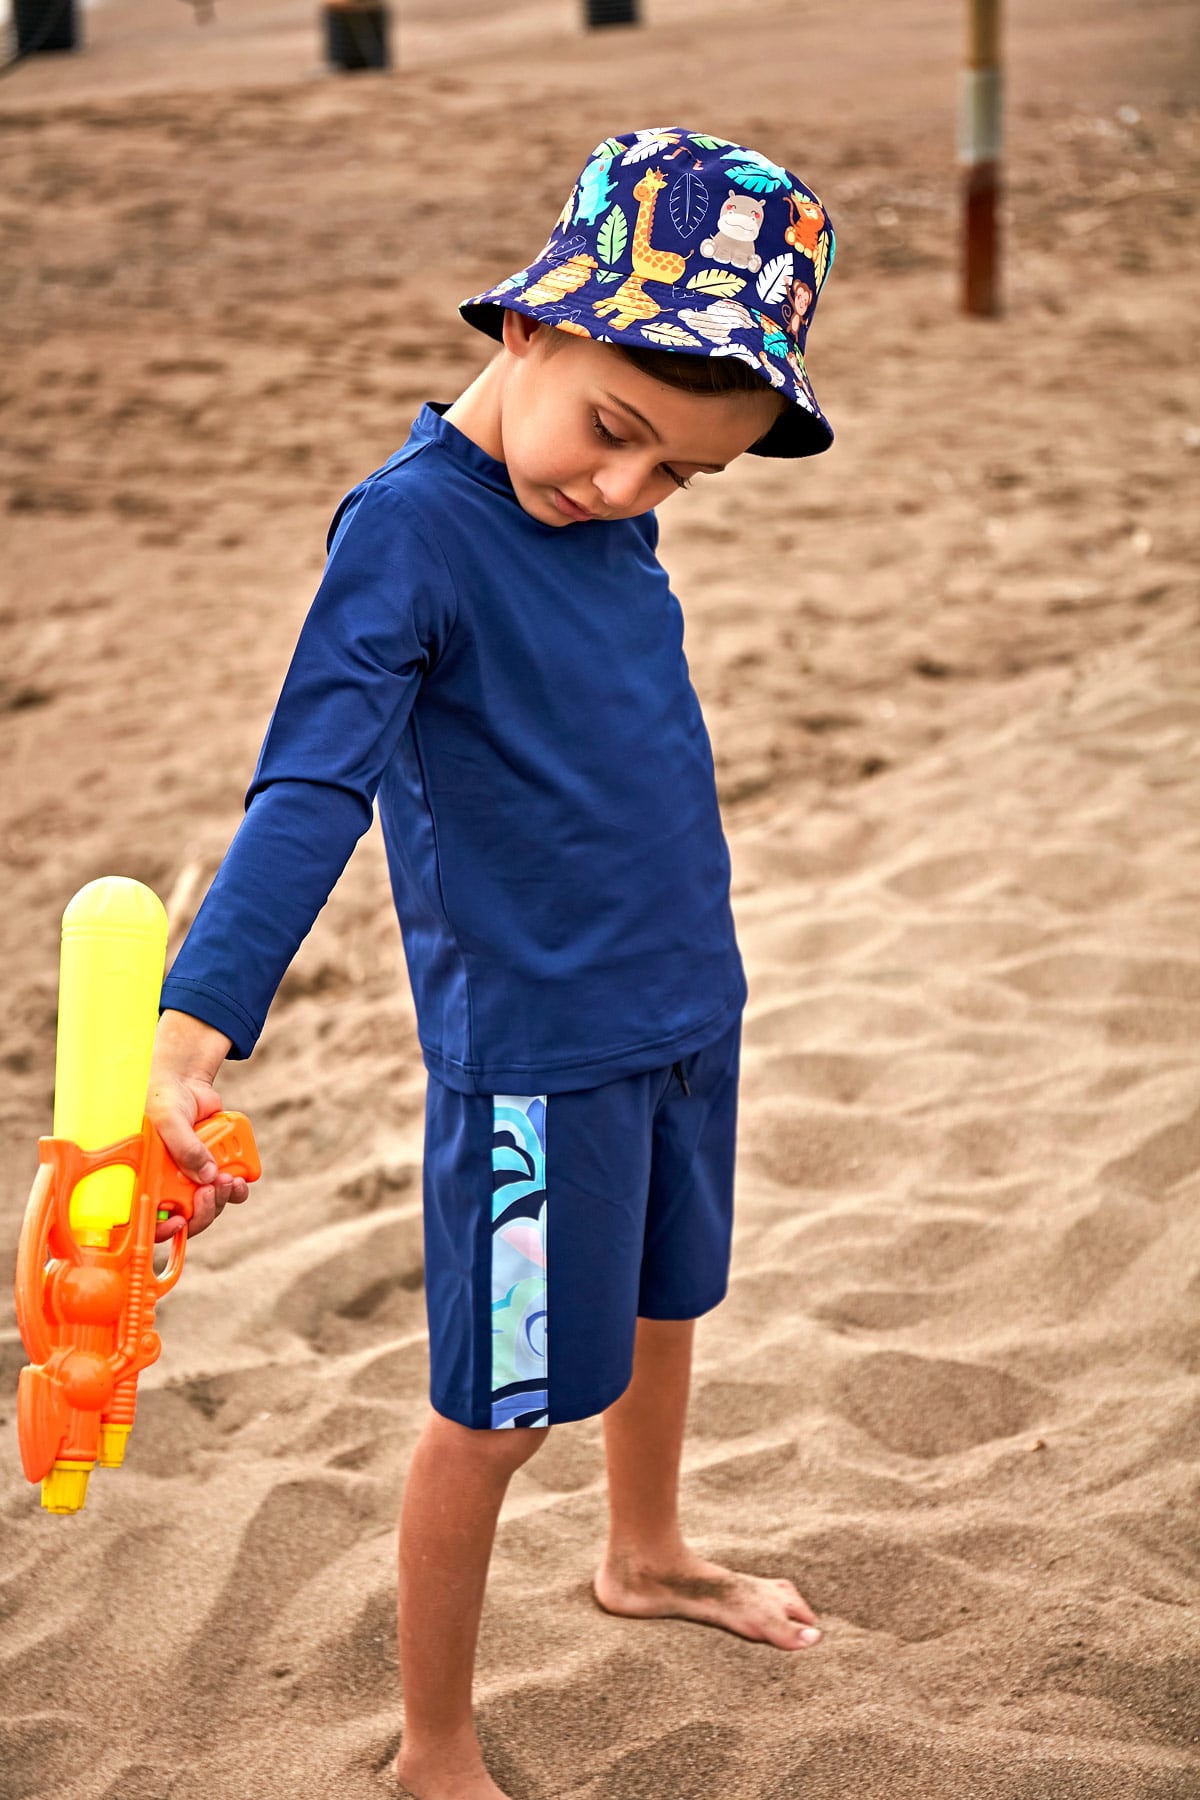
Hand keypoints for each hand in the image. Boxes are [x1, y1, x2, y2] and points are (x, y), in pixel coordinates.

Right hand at [147, 1012, 248, 1241]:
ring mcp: (191, 1178)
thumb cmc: (163, 1100)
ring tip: (229, 1180)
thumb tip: (207, 1176)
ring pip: (209, 1206)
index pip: (148, 1220)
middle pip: (186, 1218)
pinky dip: (236, 1187)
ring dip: (222, 1198)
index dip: (163, 1230)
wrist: (185, 1080)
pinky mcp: (212, 1168)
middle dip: (204, 1210)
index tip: (180, 1220)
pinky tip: (240, 1178)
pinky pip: (227, 1188)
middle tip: (213, 1190)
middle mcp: (167, 1185)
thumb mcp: (168, 1120)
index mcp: (145, 1180)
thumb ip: (185, 1148)